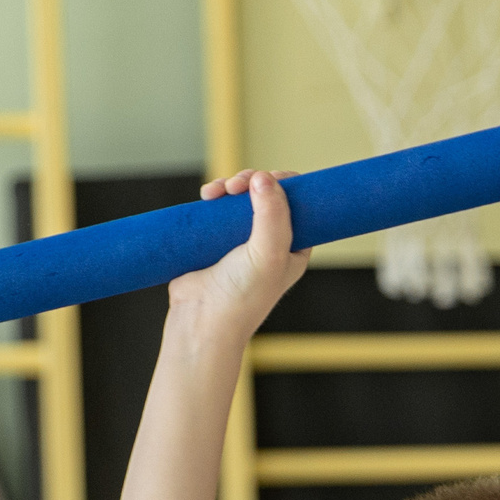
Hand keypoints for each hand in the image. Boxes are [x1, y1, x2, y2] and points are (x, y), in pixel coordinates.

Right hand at [167, 168, 308, 338]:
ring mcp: (241, 240)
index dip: (285, 184)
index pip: (299, 203)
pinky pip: (218, 208)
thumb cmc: (241, 298)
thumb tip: (263, 177)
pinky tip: (207, 197)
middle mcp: (269, 242)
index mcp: (293, 247)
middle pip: (268, 194)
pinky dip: (214, 196)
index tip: (267, 179)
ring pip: (241, 197)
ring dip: (230, 186)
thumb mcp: (268, 254)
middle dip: (253, 181)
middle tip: (237, 186)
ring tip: (217, 191)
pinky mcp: (215, 240)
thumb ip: (272, 214)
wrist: (201, 322)